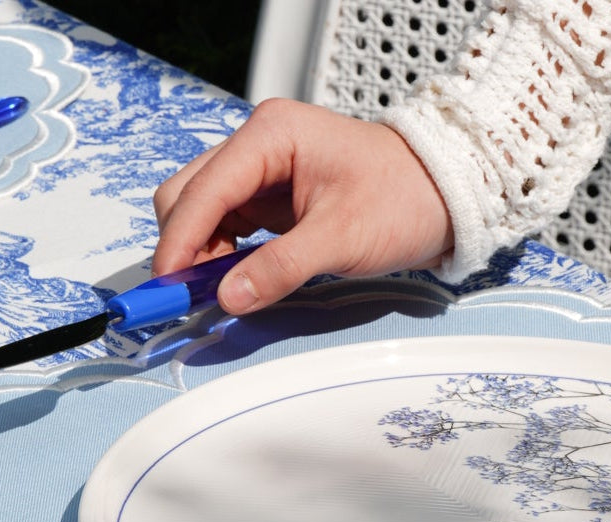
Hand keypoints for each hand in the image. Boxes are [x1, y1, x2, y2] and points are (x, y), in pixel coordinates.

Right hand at [152, 98, 453, 312]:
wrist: (442, 196)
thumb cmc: (402, 201)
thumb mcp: (341, 239)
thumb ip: (280, 267)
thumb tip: (228, 297)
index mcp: (271, 135)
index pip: (203, 189)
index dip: (180, 241)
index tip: (168, 285)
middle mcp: (258, 146)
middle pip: (188, 195)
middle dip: (185, 246)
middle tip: (192, 296)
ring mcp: (262, 171)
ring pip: (202, 212)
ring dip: (201, 254)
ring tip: (219, 293)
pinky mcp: (271, 197)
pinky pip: (227, 225)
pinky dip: (221, 254)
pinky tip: (234, 280)